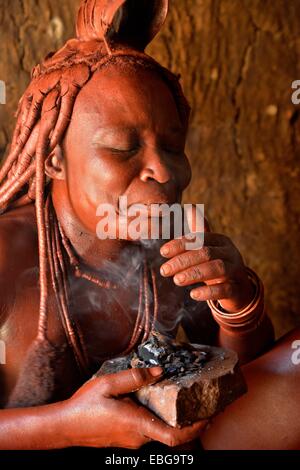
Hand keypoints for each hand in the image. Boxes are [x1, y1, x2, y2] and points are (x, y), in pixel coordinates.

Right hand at [63, 367, 206, 448]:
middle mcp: (138, 437)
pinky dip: (160, 419)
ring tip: (183, 398)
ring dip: (175, 419)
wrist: (64, 427)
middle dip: (189, 421)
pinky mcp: (126, 438)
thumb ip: (134, 377)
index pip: (174, 436)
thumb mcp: (108, 384)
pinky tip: (158, 402)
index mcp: (137, 424)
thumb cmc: (84, 406)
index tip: (208, 415)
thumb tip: (160, 372)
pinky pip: (150, 430)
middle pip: (171, 434)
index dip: (195, 428)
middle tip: (201, 401)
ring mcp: (132, 440)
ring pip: (161, 432)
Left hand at [160, 208, 253, 312]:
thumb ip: (199, 230)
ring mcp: (236, 271)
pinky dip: (208, 292)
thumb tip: (190, 206)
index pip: (199, 238)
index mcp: (221, 240)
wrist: (238, 290)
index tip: (163, 252)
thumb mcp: (208, 248)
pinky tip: (193, 294)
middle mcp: (230, 253)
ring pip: (217, 268)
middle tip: (164, 270)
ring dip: (194, 273)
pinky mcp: (238, 289)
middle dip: (183, 261)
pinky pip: (225, 289)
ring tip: (176, 280)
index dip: (180, 244)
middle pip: (206, 252)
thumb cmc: (217, 265)